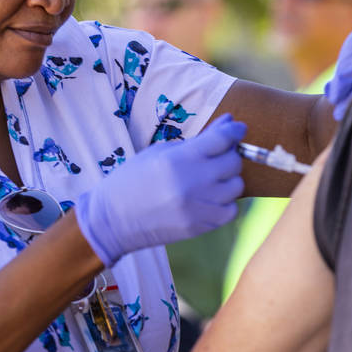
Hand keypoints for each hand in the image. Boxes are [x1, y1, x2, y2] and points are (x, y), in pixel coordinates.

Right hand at [75, 114, 246, 266]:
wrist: (114, 219)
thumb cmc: (133, 179)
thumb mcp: (160, 151)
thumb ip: (196, 140)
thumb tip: (228, 125)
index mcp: (180, 158)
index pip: (222, 139)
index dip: (234, 130)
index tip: (238, 128)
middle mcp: (193, 182)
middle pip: (233, 162)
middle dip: (228, 155)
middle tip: (216, 156)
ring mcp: (199, 206)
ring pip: (236, 186)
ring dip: (227, 179)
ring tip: (209, 179)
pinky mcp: (200, 226)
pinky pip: (230, 210)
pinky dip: (225, 202)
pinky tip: (209, 198)